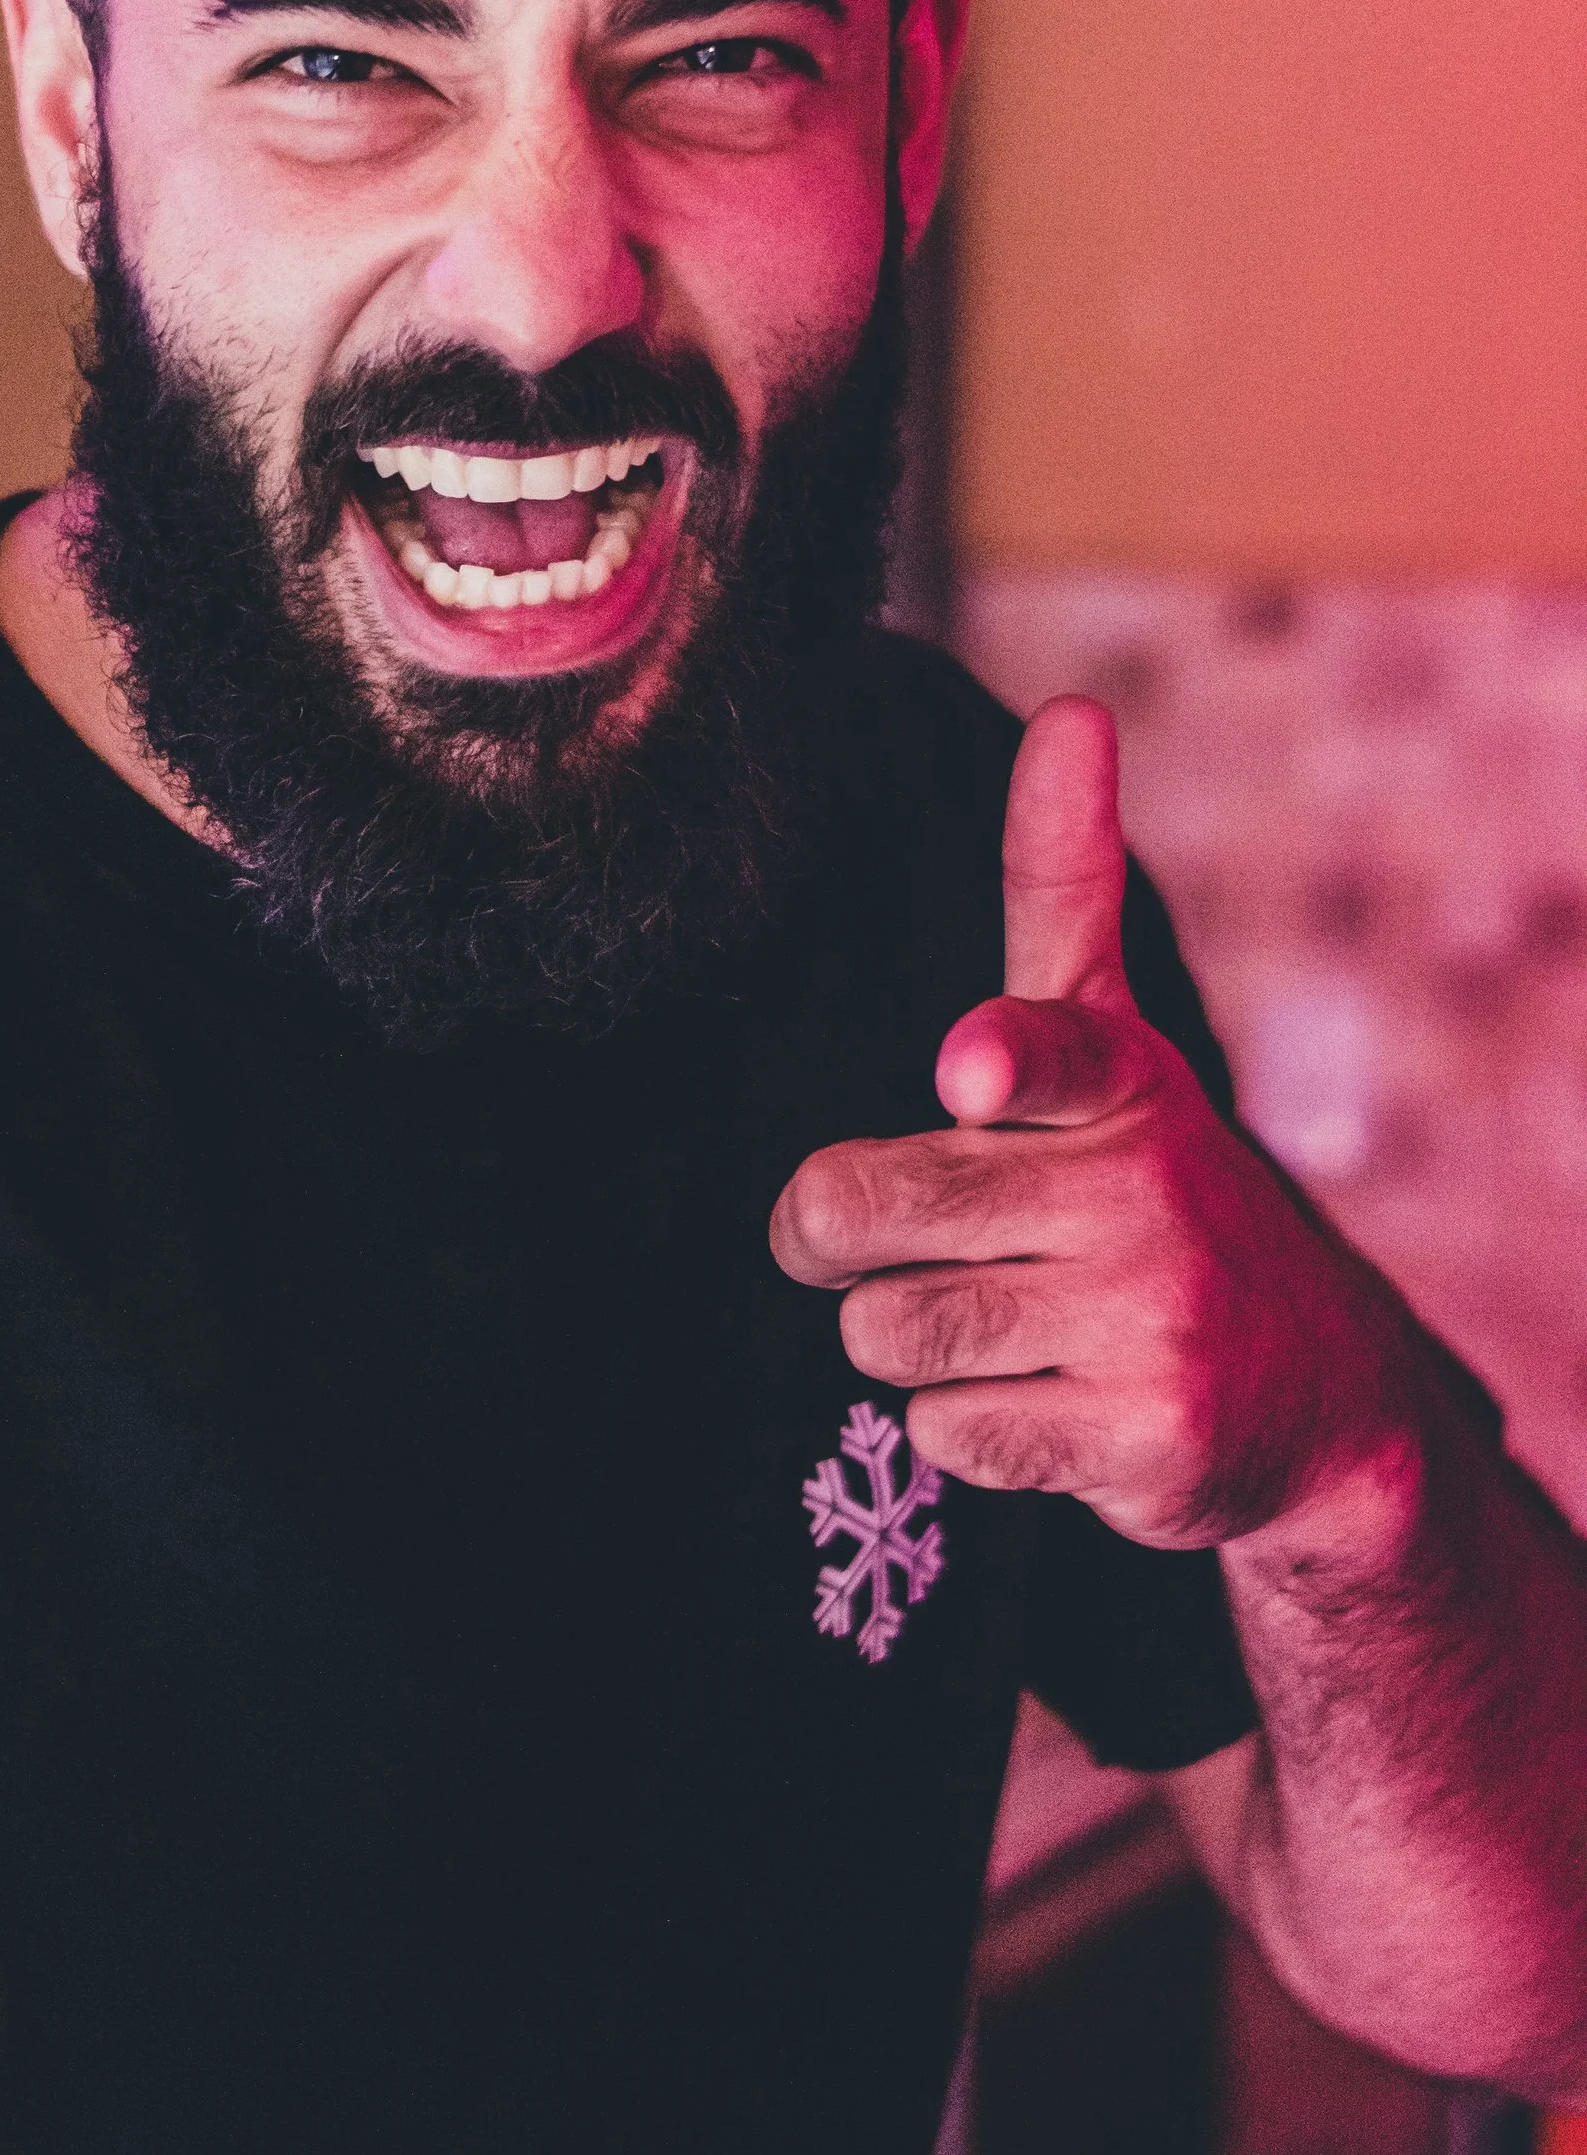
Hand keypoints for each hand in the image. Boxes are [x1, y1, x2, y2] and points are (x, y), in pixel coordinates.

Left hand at [771, 700, 1423, 1549]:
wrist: (1312, 1398)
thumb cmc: (1150, 1187)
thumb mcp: (1112, 1036)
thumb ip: (1060, 883)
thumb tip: (1072, 713)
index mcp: (1120, 1082)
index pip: (1046, 1050)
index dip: (997, 1063)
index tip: (967, 1072)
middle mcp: (1141, 1192)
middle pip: (858, 1210)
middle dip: (842, 1236)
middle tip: (912, 1235)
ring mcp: (1149, 1321)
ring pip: (888, 1333)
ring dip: (909, 1341)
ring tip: (1003, 1321)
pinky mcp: (1142, 1442)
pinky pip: (947, 1436)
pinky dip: (966, 1430)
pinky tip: (1046, 1402)